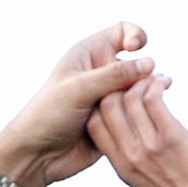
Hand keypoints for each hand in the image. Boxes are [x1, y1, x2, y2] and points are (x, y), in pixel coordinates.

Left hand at [0, 25, 157, 186]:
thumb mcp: (80, 89)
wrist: (37, 155)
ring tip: (143, 108)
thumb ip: (115, 75)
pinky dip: (140, 117)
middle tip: (144, 90)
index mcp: (89, 54)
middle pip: (137, 64)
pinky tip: (139, 124)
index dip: (135, 35)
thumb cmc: (49, 115)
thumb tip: (150, 63)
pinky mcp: (114, 119)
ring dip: (144, 98)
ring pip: (139, 91)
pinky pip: (135, 114)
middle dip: (145, 75)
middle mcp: (101, 72)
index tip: (136, 48)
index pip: (122, 32)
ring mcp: (109, 97)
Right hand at [87, 75, 187, 186]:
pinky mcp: (170, 136)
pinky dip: (155, 84)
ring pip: (129, 98)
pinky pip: (152, 98)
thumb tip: (129, 135)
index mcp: (121, 166)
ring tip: (155, 81)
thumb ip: (132, 159)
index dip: (102, 102)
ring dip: (141, 81)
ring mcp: (149, 146)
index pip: (93, 125)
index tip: (119, 94)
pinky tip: (164, 84)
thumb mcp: (145, 182)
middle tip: (136, 81)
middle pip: (105, 106)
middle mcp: (130, 155)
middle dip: (119, 86)